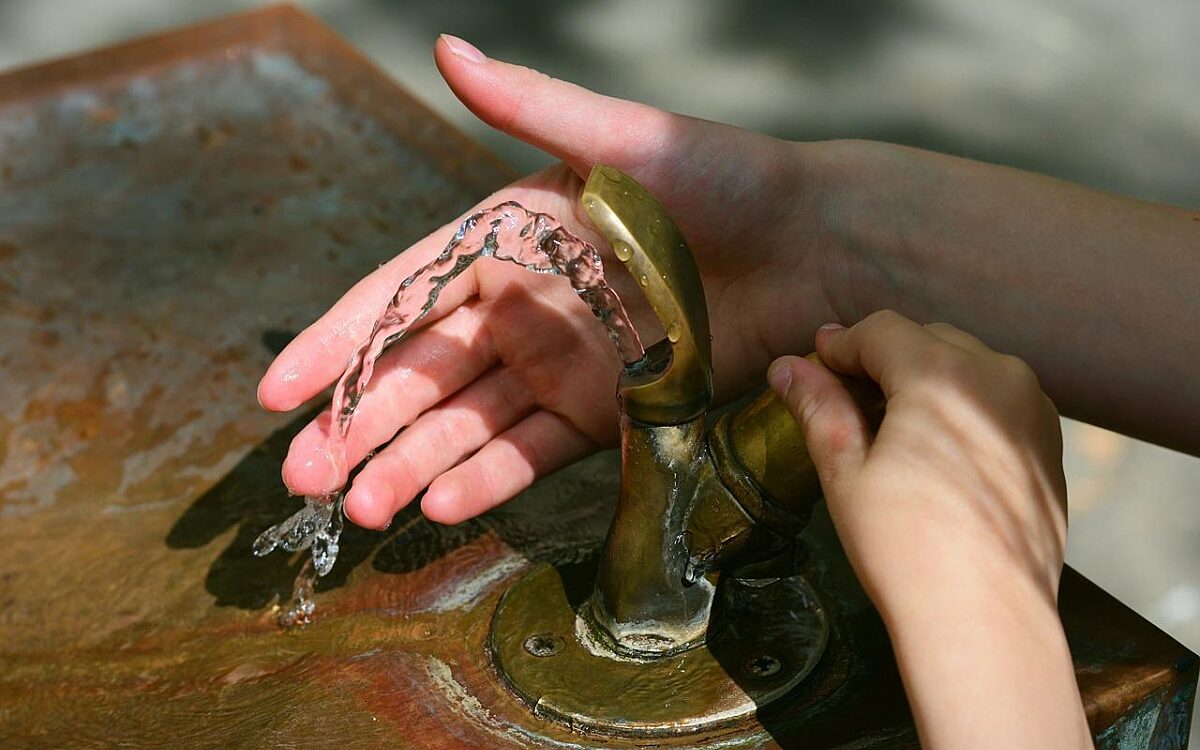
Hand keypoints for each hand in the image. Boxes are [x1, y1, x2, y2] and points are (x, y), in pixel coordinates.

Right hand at [258, 36, 838, 528]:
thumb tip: (447, 46)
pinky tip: (440, 505)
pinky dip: (487, 478)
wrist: (813, 246)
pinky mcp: (605, 411)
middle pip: (419, 375)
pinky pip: (532, 450)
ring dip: (411, 465)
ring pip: (465, 424)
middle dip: (358, 425)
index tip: (278, 390)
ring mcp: (559, 365)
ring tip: (362, 507)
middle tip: (303, 476)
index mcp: (504, 239)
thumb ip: (532, 106)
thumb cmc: (722, 179)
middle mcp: (520, 307)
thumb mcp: (621, 139)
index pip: (400, 295)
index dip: (337, 342)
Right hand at [769, 310, 1090, 749]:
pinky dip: (964, 406)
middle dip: (883, 358)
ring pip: (969, 366)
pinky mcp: (1050, 445)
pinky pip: (999, 400)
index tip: (815, 362)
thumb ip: (820, 408)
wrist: (985, 619)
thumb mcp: (846, 473)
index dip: (842, 344)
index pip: (882, 332)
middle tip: (844, 391)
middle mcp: (999, 377)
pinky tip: (938, 448)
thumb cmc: (906, 548)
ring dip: (926, 378)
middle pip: (928, 340)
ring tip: (890, 421)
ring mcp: (1033, 411)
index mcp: (943, 375)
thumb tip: (787, 367)